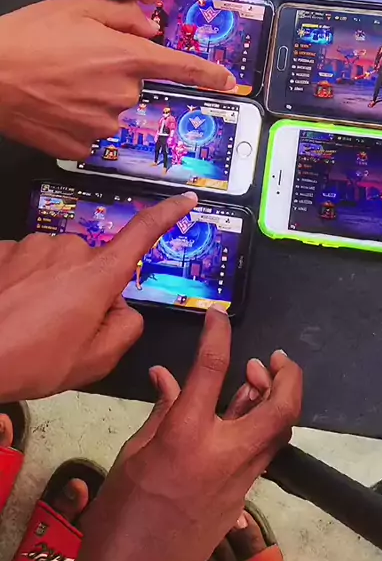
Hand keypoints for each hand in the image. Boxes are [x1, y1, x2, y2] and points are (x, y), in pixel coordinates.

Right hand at [0, 0, 235, 157]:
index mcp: (127, 57)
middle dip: (114, 74)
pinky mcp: (81, 148)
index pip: (181, 68)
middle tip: (77, 62)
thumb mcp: (77, 7)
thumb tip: (150, 28)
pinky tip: (55, 105)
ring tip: (59, 83)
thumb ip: (124, 15)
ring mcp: (102, 126)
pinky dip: (78, 120)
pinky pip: (91, 132)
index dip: (208, 75)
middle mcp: (122, 95)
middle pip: (134, 85)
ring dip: (95, 98)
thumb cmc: (27, 38)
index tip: (228, 82)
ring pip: (112, 110)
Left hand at [0, 193, 197, 401]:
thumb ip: (126, 330)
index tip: (186, 199)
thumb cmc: (29, 362)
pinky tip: (11, 311)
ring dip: (52, 289)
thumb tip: (122, 309)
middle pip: (93, 266)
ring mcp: (33, 246)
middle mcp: (68, 249)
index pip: (142, 233)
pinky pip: (27, 264)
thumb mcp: (93, 362)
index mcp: (97, 275)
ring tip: (30, 326)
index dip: (168, 214)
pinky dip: (24, 285)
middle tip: (64, 331)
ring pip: (57, 266)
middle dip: (87, 292)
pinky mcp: (5, 250)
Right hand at [76, 310, 301, 560]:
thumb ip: (161, 412)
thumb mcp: (134, 453)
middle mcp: (224, 454)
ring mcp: (240, 480)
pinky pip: (262, 455)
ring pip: (278, 433)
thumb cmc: (122, 512)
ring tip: (256, 379)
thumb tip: (166, 377)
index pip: (212, 369)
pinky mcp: (243, 500)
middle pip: (280, 409)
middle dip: (289, 377)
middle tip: (276, 358)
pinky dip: (258, 427)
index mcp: (187, 435)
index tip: (218, 316)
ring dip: (276, 401)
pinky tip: (240, 416)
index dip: (219, 335)